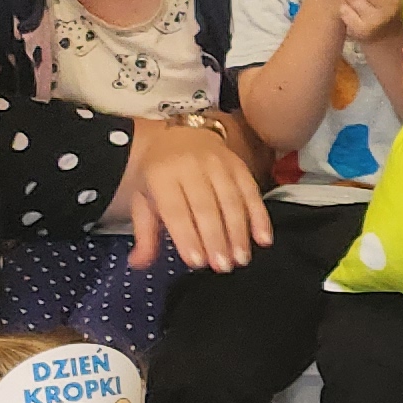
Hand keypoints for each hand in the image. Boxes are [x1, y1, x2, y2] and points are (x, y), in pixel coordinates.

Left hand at [123, 117, 270, 272]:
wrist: (181, 135)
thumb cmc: (161, 174)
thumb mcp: (143, 200)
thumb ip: (144, 233)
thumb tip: (138, 264)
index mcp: (161, 175)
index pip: (175, 209)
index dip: (187, 236)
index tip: (196, 262)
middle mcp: (191, 167)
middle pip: (206, 206)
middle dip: (216, 239)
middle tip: (223, 267)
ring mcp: (219, 164)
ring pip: (231, 200)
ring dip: (239, 232)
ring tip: (241, 258)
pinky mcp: (240, 166)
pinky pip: (252, 192)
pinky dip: (260, 216)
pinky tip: (263, 238)